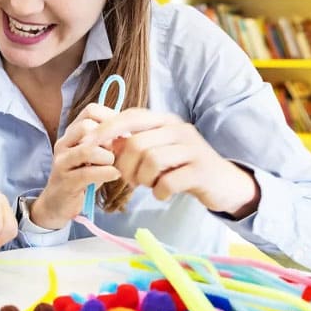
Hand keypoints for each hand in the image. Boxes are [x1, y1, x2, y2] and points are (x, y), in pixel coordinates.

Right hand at [29, 103, 121, 229]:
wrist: (57, 204)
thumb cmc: (81, 178)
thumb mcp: (94, 156)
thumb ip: (106, 143)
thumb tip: (129, 132)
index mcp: (70, 134)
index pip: (90, 110)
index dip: (111, 118)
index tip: (123, 133)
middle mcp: (63, 144)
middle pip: (87, 126)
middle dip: (109, 138)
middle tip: (118, 151)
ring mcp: (62, 162)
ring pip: (87, 149)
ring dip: (107, 157)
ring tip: (113, 164)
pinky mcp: (66, 182)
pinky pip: (88, 173)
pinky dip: (106, 173)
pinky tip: (114, 175)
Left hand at [92, 108, 259, 216]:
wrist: (224, 184)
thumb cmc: (183, 166)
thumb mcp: (158, 150)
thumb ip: (132, 143)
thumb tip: (99, 142)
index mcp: (165, 120)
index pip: (129, 117)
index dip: (105, 130)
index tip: (86, 145)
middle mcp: (178, 129)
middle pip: (136, 143)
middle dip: (125, 167)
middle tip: (131, 180)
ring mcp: (192, 148)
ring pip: (151, 161)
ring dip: (143, 179)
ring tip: (149, 185)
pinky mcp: (201, 170)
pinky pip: (168, 181)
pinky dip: (159, 192)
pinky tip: (163, 193)